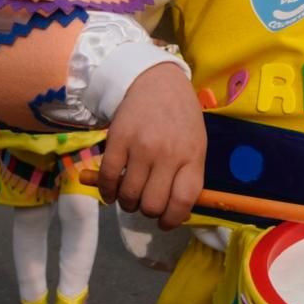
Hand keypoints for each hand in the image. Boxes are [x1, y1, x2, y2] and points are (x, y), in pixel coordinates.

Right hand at [98, 62, 206, 229]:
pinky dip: (107, 192)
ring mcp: (141, 147)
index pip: (183, 201)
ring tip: (130, 195)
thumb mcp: (196, 144)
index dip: (172, 220)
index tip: (166, 222)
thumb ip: (188, 176)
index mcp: (192, 156)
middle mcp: (167, 154)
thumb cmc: (180, 117)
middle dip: (148, 212)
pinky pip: (107, 179)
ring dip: (128, 204)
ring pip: (129, 196)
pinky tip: (112, 191)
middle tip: (146, 203)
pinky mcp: (117, 140)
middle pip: (153, 204)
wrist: (155, 81)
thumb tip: (177, 213)